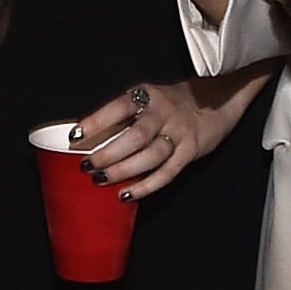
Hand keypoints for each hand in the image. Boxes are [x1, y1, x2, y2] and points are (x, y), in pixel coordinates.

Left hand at [71, 78, 233, 202]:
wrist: (214, 100)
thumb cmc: (170, 104)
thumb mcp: (148, 100)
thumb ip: (125, 116)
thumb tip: (89, 140)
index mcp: (148, 96)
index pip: (119, 107)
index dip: (96, 122)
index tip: (75, 136)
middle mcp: (164, 112)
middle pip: (136, 136)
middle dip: (109, 153)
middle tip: (87, 165)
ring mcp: (179, 132)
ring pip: (151, 155)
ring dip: (124, 170)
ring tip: (101, 180)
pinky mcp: (191, 151)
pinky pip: (167, 172)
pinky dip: (145, 186)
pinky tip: (127, 194)